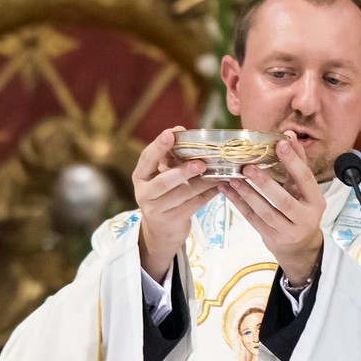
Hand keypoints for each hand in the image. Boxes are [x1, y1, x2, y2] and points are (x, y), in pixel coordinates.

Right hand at [134, 127, 218, 282]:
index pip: (146, 159)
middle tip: (201, 163)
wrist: (161, 231)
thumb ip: (168, 156)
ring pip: (183, 194)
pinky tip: (220, 186)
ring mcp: (157, 209)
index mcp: (140, 177)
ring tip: (219, 173)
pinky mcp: (172, 220)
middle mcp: (144, 193)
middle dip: (183, 171)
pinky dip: (209, 194)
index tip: (171, 133)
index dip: (158, 146)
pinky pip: (195, 204)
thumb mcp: (160, 175)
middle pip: (163, 182)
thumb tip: (179, 129)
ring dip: (203, 182)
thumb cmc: (163, 194)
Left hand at [220, 131, 323, 284]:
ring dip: (247, 194)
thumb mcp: (305, 190)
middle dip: (265, 183)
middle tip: (248, 167)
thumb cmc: (302, 209)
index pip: (305, 178)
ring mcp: (288, 231)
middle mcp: (305, 218)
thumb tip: (289, 136)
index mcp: (316, 201)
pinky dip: (239, 204)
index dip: (293, 161)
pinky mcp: (272, 238)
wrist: (301, 246)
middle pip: (284, 200)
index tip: (280, 143)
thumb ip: (298, 164)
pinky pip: (253, 219)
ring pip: (265, 212)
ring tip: (233, 178)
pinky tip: (228, 190)